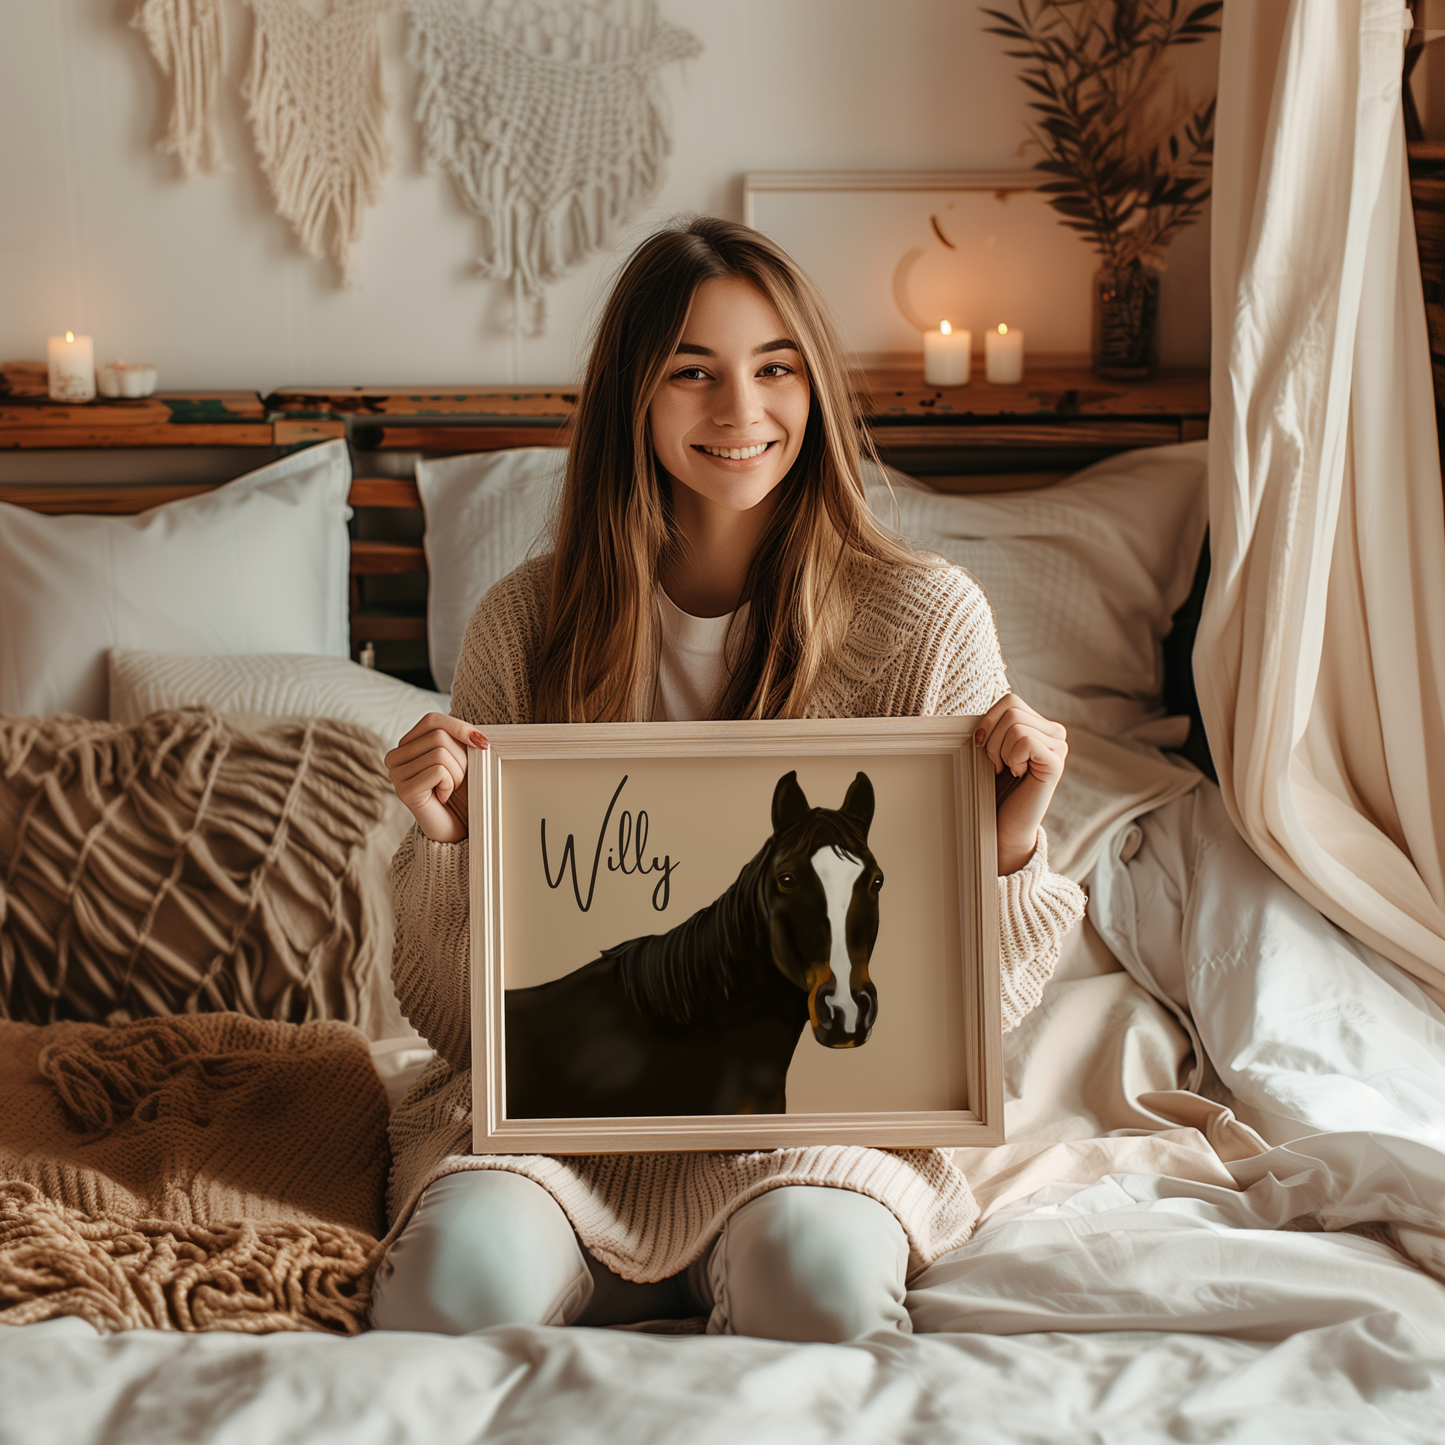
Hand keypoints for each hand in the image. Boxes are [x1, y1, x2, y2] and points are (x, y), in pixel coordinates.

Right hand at [384, 713, 486, 843]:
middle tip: (457, 779)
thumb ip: (461, 739)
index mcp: (407, 744)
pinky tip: (443, 797)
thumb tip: (479, 735)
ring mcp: (396, 774)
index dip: (459, 727)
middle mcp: (396, 757)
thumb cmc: (462, 791)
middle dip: (461, 758)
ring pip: (440, 753)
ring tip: (449, 789)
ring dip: (457, 774)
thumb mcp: (463, 758)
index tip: (482, 743)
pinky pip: (438, 771)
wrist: (458, 828)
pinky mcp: (404, 790)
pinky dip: (450, 784)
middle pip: (438, 736)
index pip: (432, 720)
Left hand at [975, 693, 1067, 875]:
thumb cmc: (992, 788)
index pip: (1010, 700)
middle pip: (1012, 709)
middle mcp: (1054, 732)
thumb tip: (972, 707)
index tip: (982, 747)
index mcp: (1038, 725)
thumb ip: (992, 725)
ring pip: (1016, 724)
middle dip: (992, 739)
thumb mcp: (990, 749)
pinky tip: (1018, 774)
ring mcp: (1059, 746)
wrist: (1002, 825)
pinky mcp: (1056, 762)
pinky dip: (1011, 757)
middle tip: (996, 764)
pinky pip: (1025, 740)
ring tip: (1007, 770)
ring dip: (1000, 751)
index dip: (988, 721)